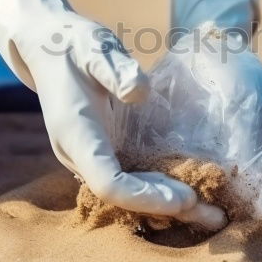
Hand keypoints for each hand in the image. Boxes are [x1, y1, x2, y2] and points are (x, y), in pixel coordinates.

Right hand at [0, 0, 210, 220]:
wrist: (47, 45)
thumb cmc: (73, 44)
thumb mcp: (93, 46)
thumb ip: (114, 68)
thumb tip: (139, 91)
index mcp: (76, 135)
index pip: (108, 182)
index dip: (145, 196)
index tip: (184, 198)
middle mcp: (80, 155)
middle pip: (123, 197)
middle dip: (167, 208)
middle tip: (214, 217)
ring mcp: (91, 157)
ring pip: (129, 192)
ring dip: (169, 205)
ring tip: (214, 215)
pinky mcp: (103, 151)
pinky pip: (132, 178)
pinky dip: (161, 188)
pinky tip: (196, 192)